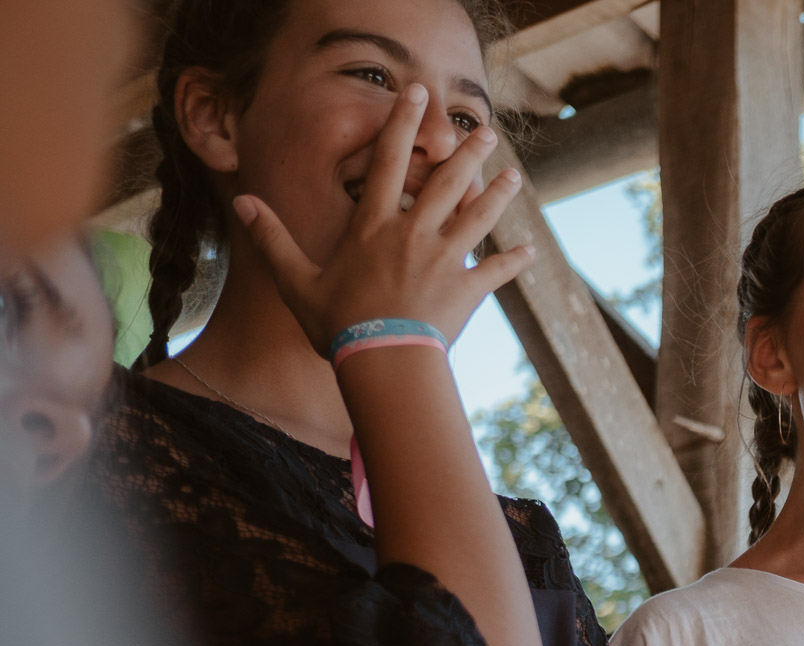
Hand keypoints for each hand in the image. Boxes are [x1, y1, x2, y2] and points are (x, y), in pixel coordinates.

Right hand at [232, 81, 533, 353]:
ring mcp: (445, 260)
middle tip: (485, 129)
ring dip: (497, 195)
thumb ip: (272, 239)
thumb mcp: (296, 282)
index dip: (401, 124)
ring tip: (514, 175)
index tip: (417, 94)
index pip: (386, 163)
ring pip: (477, 218)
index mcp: (373, 227)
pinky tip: (531, 253)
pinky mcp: (468, 290)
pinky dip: (513, 263)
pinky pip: (496, 272)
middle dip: (465, 152)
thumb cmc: (338, 325)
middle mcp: (413, 235)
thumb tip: (240, 201)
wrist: (384, 362)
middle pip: (444, 182)